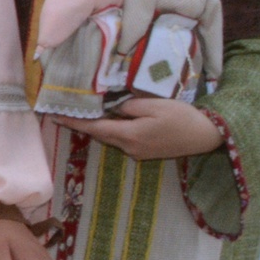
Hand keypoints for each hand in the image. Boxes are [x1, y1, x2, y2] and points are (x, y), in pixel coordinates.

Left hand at [65, 96, 222, 161]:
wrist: (206, 136)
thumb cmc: (182, 117)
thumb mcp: (154, 105)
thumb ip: (129, 107)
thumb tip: (113, 108)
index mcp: (129, 135)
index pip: (94, 127)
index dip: (73, 121)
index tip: (54, 116)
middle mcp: (128, 148)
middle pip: (100, 134)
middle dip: (83, 124)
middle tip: (65, 112)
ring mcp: (137, 153)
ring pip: (111, 138)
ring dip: (99, 127)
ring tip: (85, 113)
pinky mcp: (145, 153)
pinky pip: (123, 140)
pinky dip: (114, 131)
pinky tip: (113, 120)